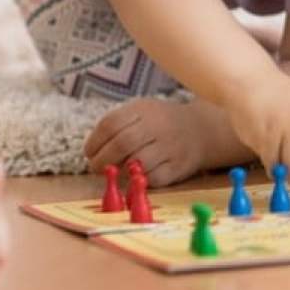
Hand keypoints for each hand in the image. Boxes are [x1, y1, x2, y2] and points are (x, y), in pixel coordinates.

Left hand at [84, 98, 213, 186]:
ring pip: (137, 162)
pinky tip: (136, 175)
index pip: (111, 124)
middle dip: (102, 160)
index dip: (94, 141)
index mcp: (144, 109)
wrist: (201, 129)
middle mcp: (158, 125)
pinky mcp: (177, 167)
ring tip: (115, 172)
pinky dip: (139, 180)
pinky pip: (152, 179)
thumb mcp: (141, 112)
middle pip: (122, 143)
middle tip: (96, 167)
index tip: (89, 152)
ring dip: (119, 171)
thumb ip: (118, 126)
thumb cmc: (160, 123)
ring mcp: (170, 146)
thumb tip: (92, 152)